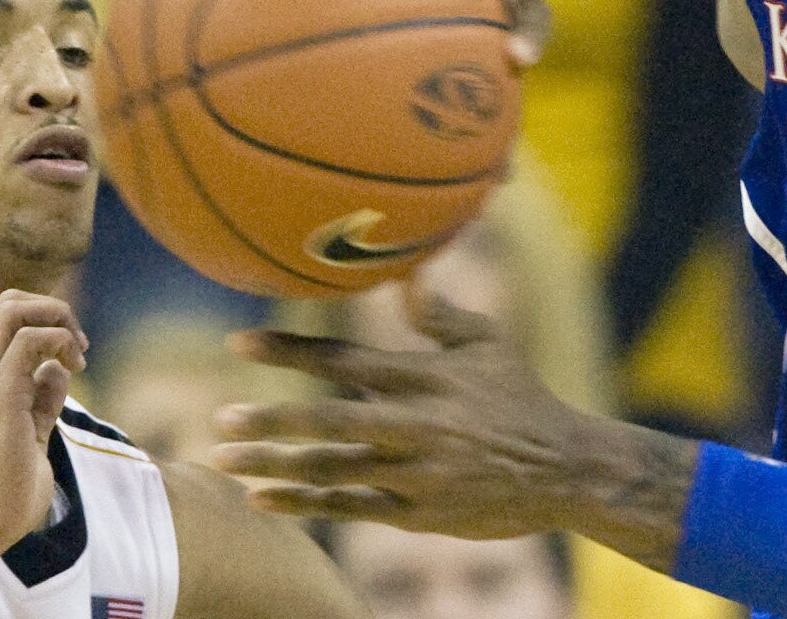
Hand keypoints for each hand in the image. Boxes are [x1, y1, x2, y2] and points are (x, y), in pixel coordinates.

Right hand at [0, 291, 86, 584]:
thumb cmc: (7, 485)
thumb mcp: (32, 430)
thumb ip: (42, 398)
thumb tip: (59, 369)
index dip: (39, 320)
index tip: (71, 352)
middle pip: (2, 303)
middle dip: (49, 307)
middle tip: (77, 343)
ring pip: (9, 309)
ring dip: (56, 319)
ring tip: (79, 354)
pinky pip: (28, 341)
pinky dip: (59, 341)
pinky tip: (74, 370)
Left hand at [214, 289, 647, 543]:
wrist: (566, 470)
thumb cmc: (521, 396)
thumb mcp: (491, 344)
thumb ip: (440, 315)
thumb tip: (405, 272)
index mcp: (428, 377)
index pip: (347, 359)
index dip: (291, 350)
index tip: (238, 342)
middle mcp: (419, 426)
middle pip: (330, 422)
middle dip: (272, 420)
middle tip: (220, 418)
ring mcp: (417, 474)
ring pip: (333, 471)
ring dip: (275, 465)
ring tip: (224, 459)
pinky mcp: (419, 515)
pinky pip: (350, 510)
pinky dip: (303, 505)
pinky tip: (261, 499)